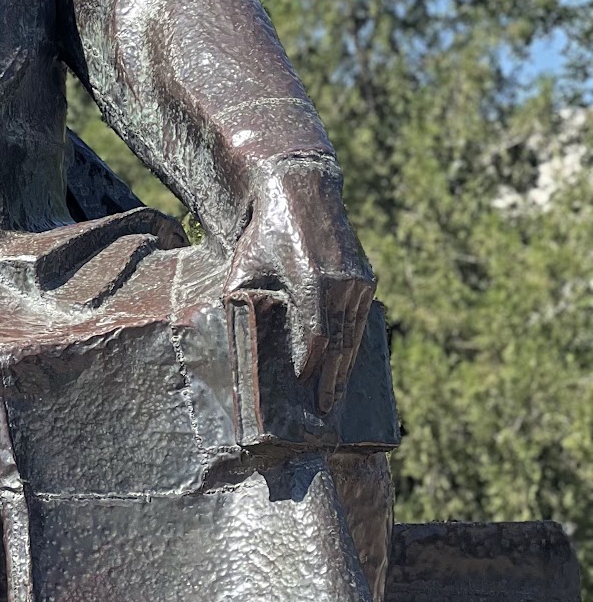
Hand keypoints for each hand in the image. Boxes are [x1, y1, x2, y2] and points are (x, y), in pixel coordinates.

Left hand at [223, 157, 373, 415]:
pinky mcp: (365, 276)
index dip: (311, 364)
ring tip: (336, 395)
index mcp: (312, 280)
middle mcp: (342, 281)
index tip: (305, 389)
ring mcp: (358, 278)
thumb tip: (237, 339)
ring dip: (346, 365)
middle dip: (333, 378)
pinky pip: (359, 317)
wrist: (299, 191)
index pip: (317, 334)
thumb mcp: (246, 264)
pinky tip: (343, 362)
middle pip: (341, 340)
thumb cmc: (264, 231)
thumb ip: (244, 300)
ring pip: (354, 332)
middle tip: (327, 411)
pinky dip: (353, 341)